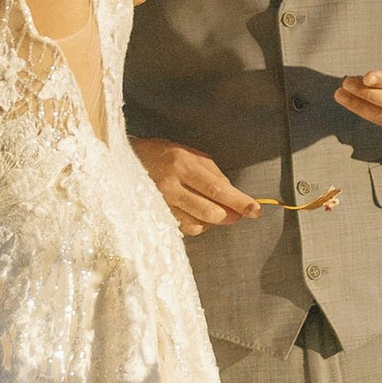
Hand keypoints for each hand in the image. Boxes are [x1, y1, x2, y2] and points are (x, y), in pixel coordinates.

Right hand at [129, 136, 263, 235]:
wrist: (125, 160)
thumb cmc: (164, 155)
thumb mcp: (190, 154)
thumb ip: (213, 174)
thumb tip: (233, 196)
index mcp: (183, 164)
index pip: (217, 188)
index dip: (238, 201)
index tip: (255, 210)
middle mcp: (170, 185)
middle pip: (208, 211)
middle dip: (228, 216)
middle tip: (237, 214)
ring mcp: (161, 203)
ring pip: (197, 224)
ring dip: (211, 221)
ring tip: (211, 209)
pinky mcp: (155, 215)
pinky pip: (183, 228)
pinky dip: (196, 225)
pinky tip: (194, 214)